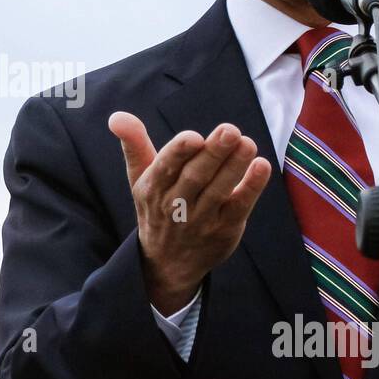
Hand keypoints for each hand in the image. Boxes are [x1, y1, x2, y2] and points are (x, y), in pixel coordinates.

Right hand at [108, 111, 271, 314]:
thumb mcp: (139, 178)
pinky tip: (261, 167)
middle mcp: (175, 205)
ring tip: (247, 143)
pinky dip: (251, 188)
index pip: (165, 167)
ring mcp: (201, 219)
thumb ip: (134, 144)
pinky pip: (239, 207)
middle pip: (195, 177)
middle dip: (213, 153)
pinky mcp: (224, 229)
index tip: (193, 137)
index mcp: (153, 188)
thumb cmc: (156, 207)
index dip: (179, 152)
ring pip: (218, 191)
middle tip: (231, 130)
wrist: (167, 262)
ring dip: (234, 167)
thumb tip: (117, 116)